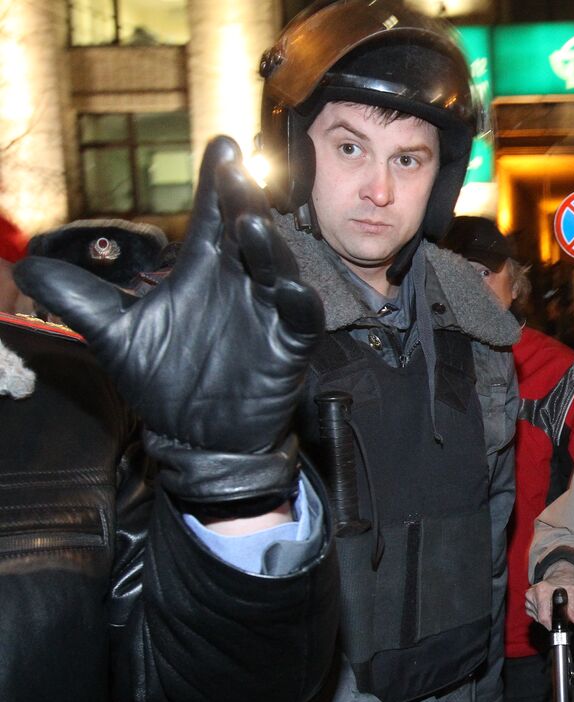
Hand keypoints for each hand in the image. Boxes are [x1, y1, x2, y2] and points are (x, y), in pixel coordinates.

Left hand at [14, 136, 322, 508]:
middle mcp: (239, 282)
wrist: (198, 436)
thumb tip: (25, 267)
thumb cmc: (165, 378)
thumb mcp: (115, 335)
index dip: (218, 181)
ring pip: (277, 269)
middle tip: (235, 172)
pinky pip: (300, 319)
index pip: (211, 216)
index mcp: (203, 270)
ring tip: (252, 225)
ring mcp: (268, 312)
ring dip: (269, 247)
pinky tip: (288, 289)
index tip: (223, 146)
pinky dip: (298, 303)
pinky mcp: (288, 346)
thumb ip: (79, 299)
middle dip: (243, 200)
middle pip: (246, 231)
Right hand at [525, 561, 573, 625]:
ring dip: (547, 617)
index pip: (543, 616)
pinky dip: (542, 614)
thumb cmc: (567, 585)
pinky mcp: (528, 603)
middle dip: (551, 620)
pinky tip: (548, 607)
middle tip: (560, 614)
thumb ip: (573, 607)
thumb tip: (573, 619)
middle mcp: (532, 593)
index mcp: (542, 590)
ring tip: (555, 607)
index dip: (552, 623)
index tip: (559, 624)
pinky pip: (534, 615)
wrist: (561, 576)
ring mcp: (529, 598)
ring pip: (537, 618)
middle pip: (540, 618)